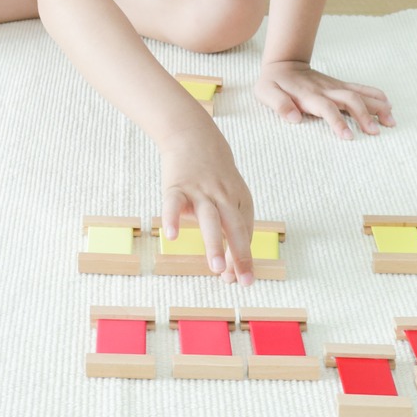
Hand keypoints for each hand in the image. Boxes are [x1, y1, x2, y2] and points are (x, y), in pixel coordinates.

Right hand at [160, 124, 254, 285]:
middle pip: (234, 226)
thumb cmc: (214, 176)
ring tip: (215, 267)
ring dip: (214, 242)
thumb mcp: (230, 196)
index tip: (241, 280)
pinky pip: (174, 203)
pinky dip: (173, 218)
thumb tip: (227, 268)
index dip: (242, 257)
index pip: (244, 233)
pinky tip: (172, 236)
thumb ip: (229, 228)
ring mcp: (200, 190)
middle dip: (238, 254)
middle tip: (239, 280)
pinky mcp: (177, 185)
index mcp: (239, 201)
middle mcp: (223, 196)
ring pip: (210, 218)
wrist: (193, 136)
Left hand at [257, 60, 393, 138]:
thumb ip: (278, 104)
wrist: (283, 63)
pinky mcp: (340, 85)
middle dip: (364, 115)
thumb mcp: (266, 92)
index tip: (349, 137)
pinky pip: (361, 88)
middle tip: (376, 132)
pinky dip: (376, 95)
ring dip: (376, 106)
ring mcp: (334, 86)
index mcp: (308, 95)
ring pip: (359, 93)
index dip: (338, 122)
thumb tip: (294, 118)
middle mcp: (325, 90)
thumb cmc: (273, 82)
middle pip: (349, 100)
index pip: (326, 108)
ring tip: (391, 121)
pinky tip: (388, 106)